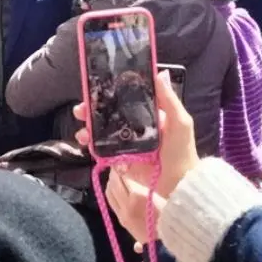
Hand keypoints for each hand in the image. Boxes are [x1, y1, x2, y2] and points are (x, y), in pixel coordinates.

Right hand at [73, 71, 199, 239]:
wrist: (177, 188)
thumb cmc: (181, 153)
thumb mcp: (180, 123)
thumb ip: (169, 100)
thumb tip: (159, 73)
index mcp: (150, 116)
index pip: (127, 99)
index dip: (111, 92)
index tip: (97, 88)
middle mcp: (136, 127)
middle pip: (110, 113)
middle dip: (93, 109)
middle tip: (81, 109)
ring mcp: (127, 144)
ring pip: (103, 130)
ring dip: (89, 126)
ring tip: (82, 129)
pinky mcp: (120, 159)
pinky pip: (102, 148)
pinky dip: (91, 144)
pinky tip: (85, 142)